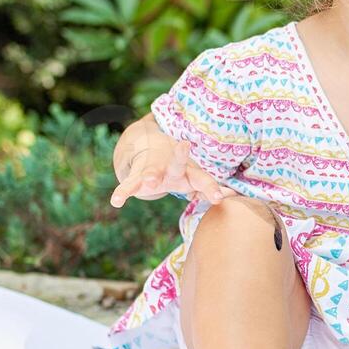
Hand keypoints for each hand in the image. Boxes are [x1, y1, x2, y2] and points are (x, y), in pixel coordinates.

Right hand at [110, 133, 236, 208]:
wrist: (149, 148)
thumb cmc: (180, 170)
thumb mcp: (195, 178)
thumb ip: (209, 188)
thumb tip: (232, 195)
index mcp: (189, 171)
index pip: (202, 178)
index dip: (210, 187)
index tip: (219, 196)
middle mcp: (170, 168)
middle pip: (178, 163)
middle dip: (181, 157)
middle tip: (184, 146)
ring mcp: (152, 171)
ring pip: (150, 172)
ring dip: (150, 176)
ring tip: (148, 182)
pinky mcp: (136, 177)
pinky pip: (128, 185)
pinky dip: (122, 192)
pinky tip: (116, 201)